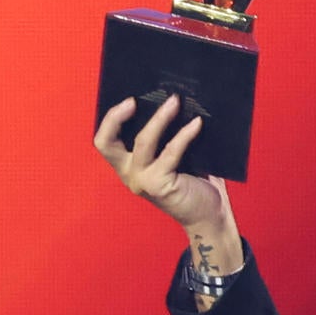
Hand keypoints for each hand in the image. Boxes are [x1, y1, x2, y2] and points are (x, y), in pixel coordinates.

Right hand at [94, 93, 234, 238]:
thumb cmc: (195, 182)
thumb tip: (171, 102)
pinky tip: (197, 123)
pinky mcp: (159, 186)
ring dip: (160, 118)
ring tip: (175, 102)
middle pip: (106, 143)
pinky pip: (170, 152)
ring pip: (143, 142)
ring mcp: (142, 181)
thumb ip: (165, 137)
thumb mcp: (173, 157)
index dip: (111, 119)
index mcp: (128, 165)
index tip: (130, 100)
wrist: (210, 214)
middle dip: (115, 117)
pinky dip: (184, 134)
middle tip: (134, 100)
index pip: (105, 141)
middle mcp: (129, 174)